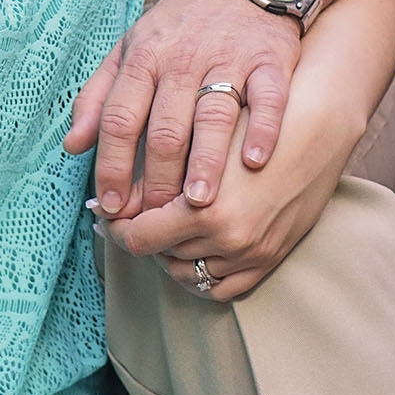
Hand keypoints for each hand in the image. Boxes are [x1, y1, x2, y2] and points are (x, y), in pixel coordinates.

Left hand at [64, 0, 300, 219]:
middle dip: (157, 178)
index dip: (112, 164)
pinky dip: (262, 131)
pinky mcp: (268, 61)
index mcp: (143, 57)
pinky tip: (255, 163)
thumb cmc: (179, 26)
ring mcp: (227, 59)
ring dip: (205, 162)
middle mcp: (182, 58)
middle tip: (156, 219)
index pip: (120, 117)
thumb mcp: (130, 49)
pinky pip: (267, 99)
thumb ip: (99, 97)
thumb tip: (72, 145)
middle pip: (165, 127)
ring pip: (212, 116)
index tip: (111, 205)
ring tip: (199, 203)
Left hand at [98, 84, 345, 299]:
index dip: (116, 225)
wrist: (321, 115)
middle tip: (131, 219)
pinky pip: (227, 289)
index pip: (138, 236)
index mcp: (202, 205)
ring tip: (161, 231)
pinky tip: (191, 249)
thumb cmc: (250, 105)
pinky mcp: (275, 256)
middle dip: (142, 237)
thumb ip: (135, 129)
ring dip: (171, 257)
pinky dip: (202, 276)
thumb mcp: (187, 114)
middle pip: (162, 256)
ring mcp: (255, 251)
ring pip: (191, 276)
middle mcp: (229, 236)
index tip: (107, 212)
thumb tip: (74, 144)